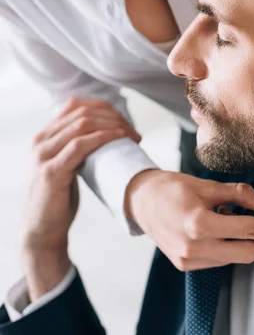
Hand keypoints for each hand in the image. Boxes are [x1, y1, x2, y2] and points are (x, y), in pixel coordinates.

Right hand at [22, 98, 140, 300]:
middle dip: (113, 117)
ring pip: (82, 124)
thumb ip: (75, 147)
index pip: (75, 105)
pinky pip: (80, 145)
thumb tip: (106, 131)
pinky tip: (119, 139)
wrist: (42, 230)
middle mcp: (40, 140)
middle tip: (133, 132)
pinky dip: (103, 138)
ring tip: (131, 136)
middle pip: (82, 112)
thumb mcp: (65, 165)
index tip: (124, 121)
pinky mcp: (51, 171)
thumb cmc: (58, 198)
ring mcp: (43, 155)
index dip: (104, 108)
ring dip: (112, 126)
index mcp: (43, 135)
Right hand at [125, 170, 253, 270]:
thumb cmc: (171, 187)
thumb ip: (237, 194)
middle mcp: (194, 247)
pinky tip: (221, 229)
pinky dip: (228, 247)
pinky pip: (219, 260)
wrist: (140, 200)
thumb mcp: (206, 185)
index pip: (250, 231)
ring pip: (234, 258)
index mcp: (199, 224)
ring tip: (235, 220)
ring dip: (245, 244)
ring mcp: (188, 259)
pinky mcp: (185, 265)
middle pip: (247, 252)